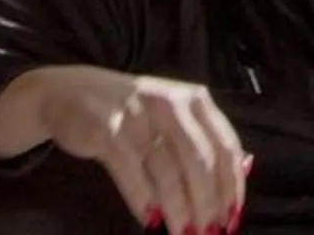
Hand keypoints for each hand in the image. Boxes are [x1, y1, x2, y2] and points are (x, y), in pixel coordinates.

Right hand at [27, 65, 250, 234]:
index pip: (225, 146)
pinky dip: (144, 200)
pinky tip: (151, 221)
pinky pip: (132, 172)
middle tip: (208, 234)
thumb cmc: (131, 111)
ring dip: (178, 209)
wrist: (67, 93)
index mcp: (194, 99)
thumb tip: (246, 169)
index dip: (232, 186)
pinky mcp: (106, 130)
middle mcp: (170, 103)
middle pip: (199, 161)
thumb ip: (206, 139)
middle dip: (207, 204)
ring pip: (167, 171)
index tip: (232, 218)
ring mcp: (138, 115)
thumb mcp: (173, 116)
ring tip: (184, 234)